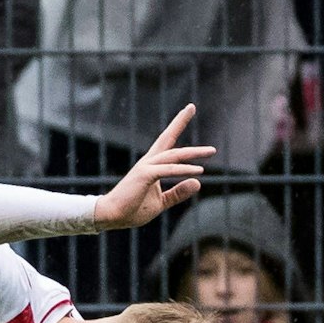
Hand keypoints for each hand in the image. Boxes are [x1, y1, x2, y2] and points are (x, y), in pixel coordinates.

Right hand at [93, 105, 214, 230]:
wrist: (112, 216)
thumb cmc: (133, 208)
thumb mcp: (161, 202)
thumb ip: (178, 192)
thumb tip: (198, 182)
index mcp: (153, 165)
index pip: (167, 141)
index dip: (177, 125)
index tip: (188, 109)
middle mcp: (149, 162)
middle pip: (168, 138)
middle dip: (180, 122)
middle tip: (192, 106)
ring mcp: (146, 167)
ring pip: (173, 155)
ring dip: (193, 153)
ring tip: (211, 151)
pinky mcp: (144, 175)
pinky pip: (168, 170)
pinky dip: (183, 170)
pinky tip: (200, 170)